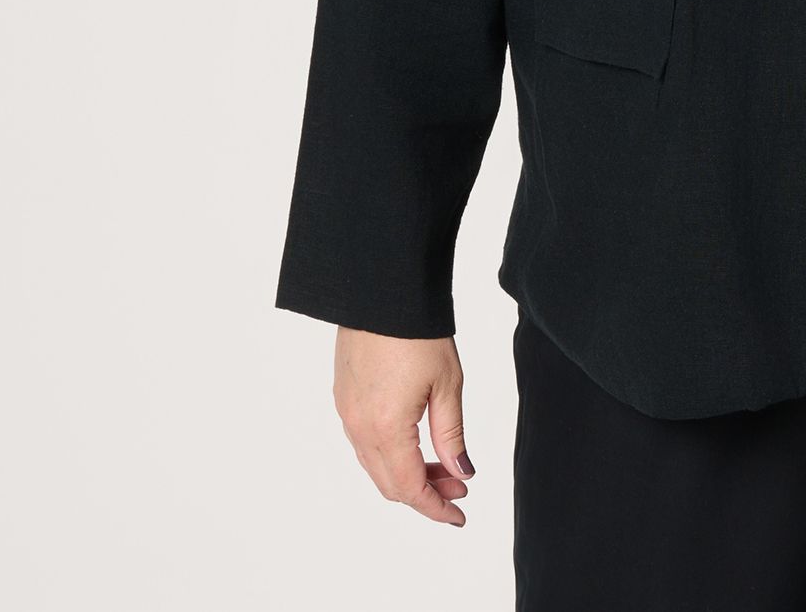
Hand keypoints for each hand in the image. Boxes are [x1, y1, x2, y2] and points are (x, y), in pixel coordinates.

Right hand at [331, 327, 476, 525]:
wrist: (382, 290)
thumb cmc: (417, 331)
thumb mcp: (447, 385)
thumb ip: (451, 435)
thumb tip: (461, 473)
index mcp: (385, 428)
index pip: (409, 488)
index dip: (435, 508)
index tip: (458, 516)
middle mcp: (358, 427)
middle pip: (390, 483)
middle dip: (426, 491)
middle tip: (459, 487)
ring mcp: (346, 412)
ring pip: (375, 465)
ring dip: (408, 472)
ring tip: (444, 465)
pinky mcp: (344, 397)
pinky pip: (364, 443)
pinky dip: (391, 453)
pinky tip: (416, 443)